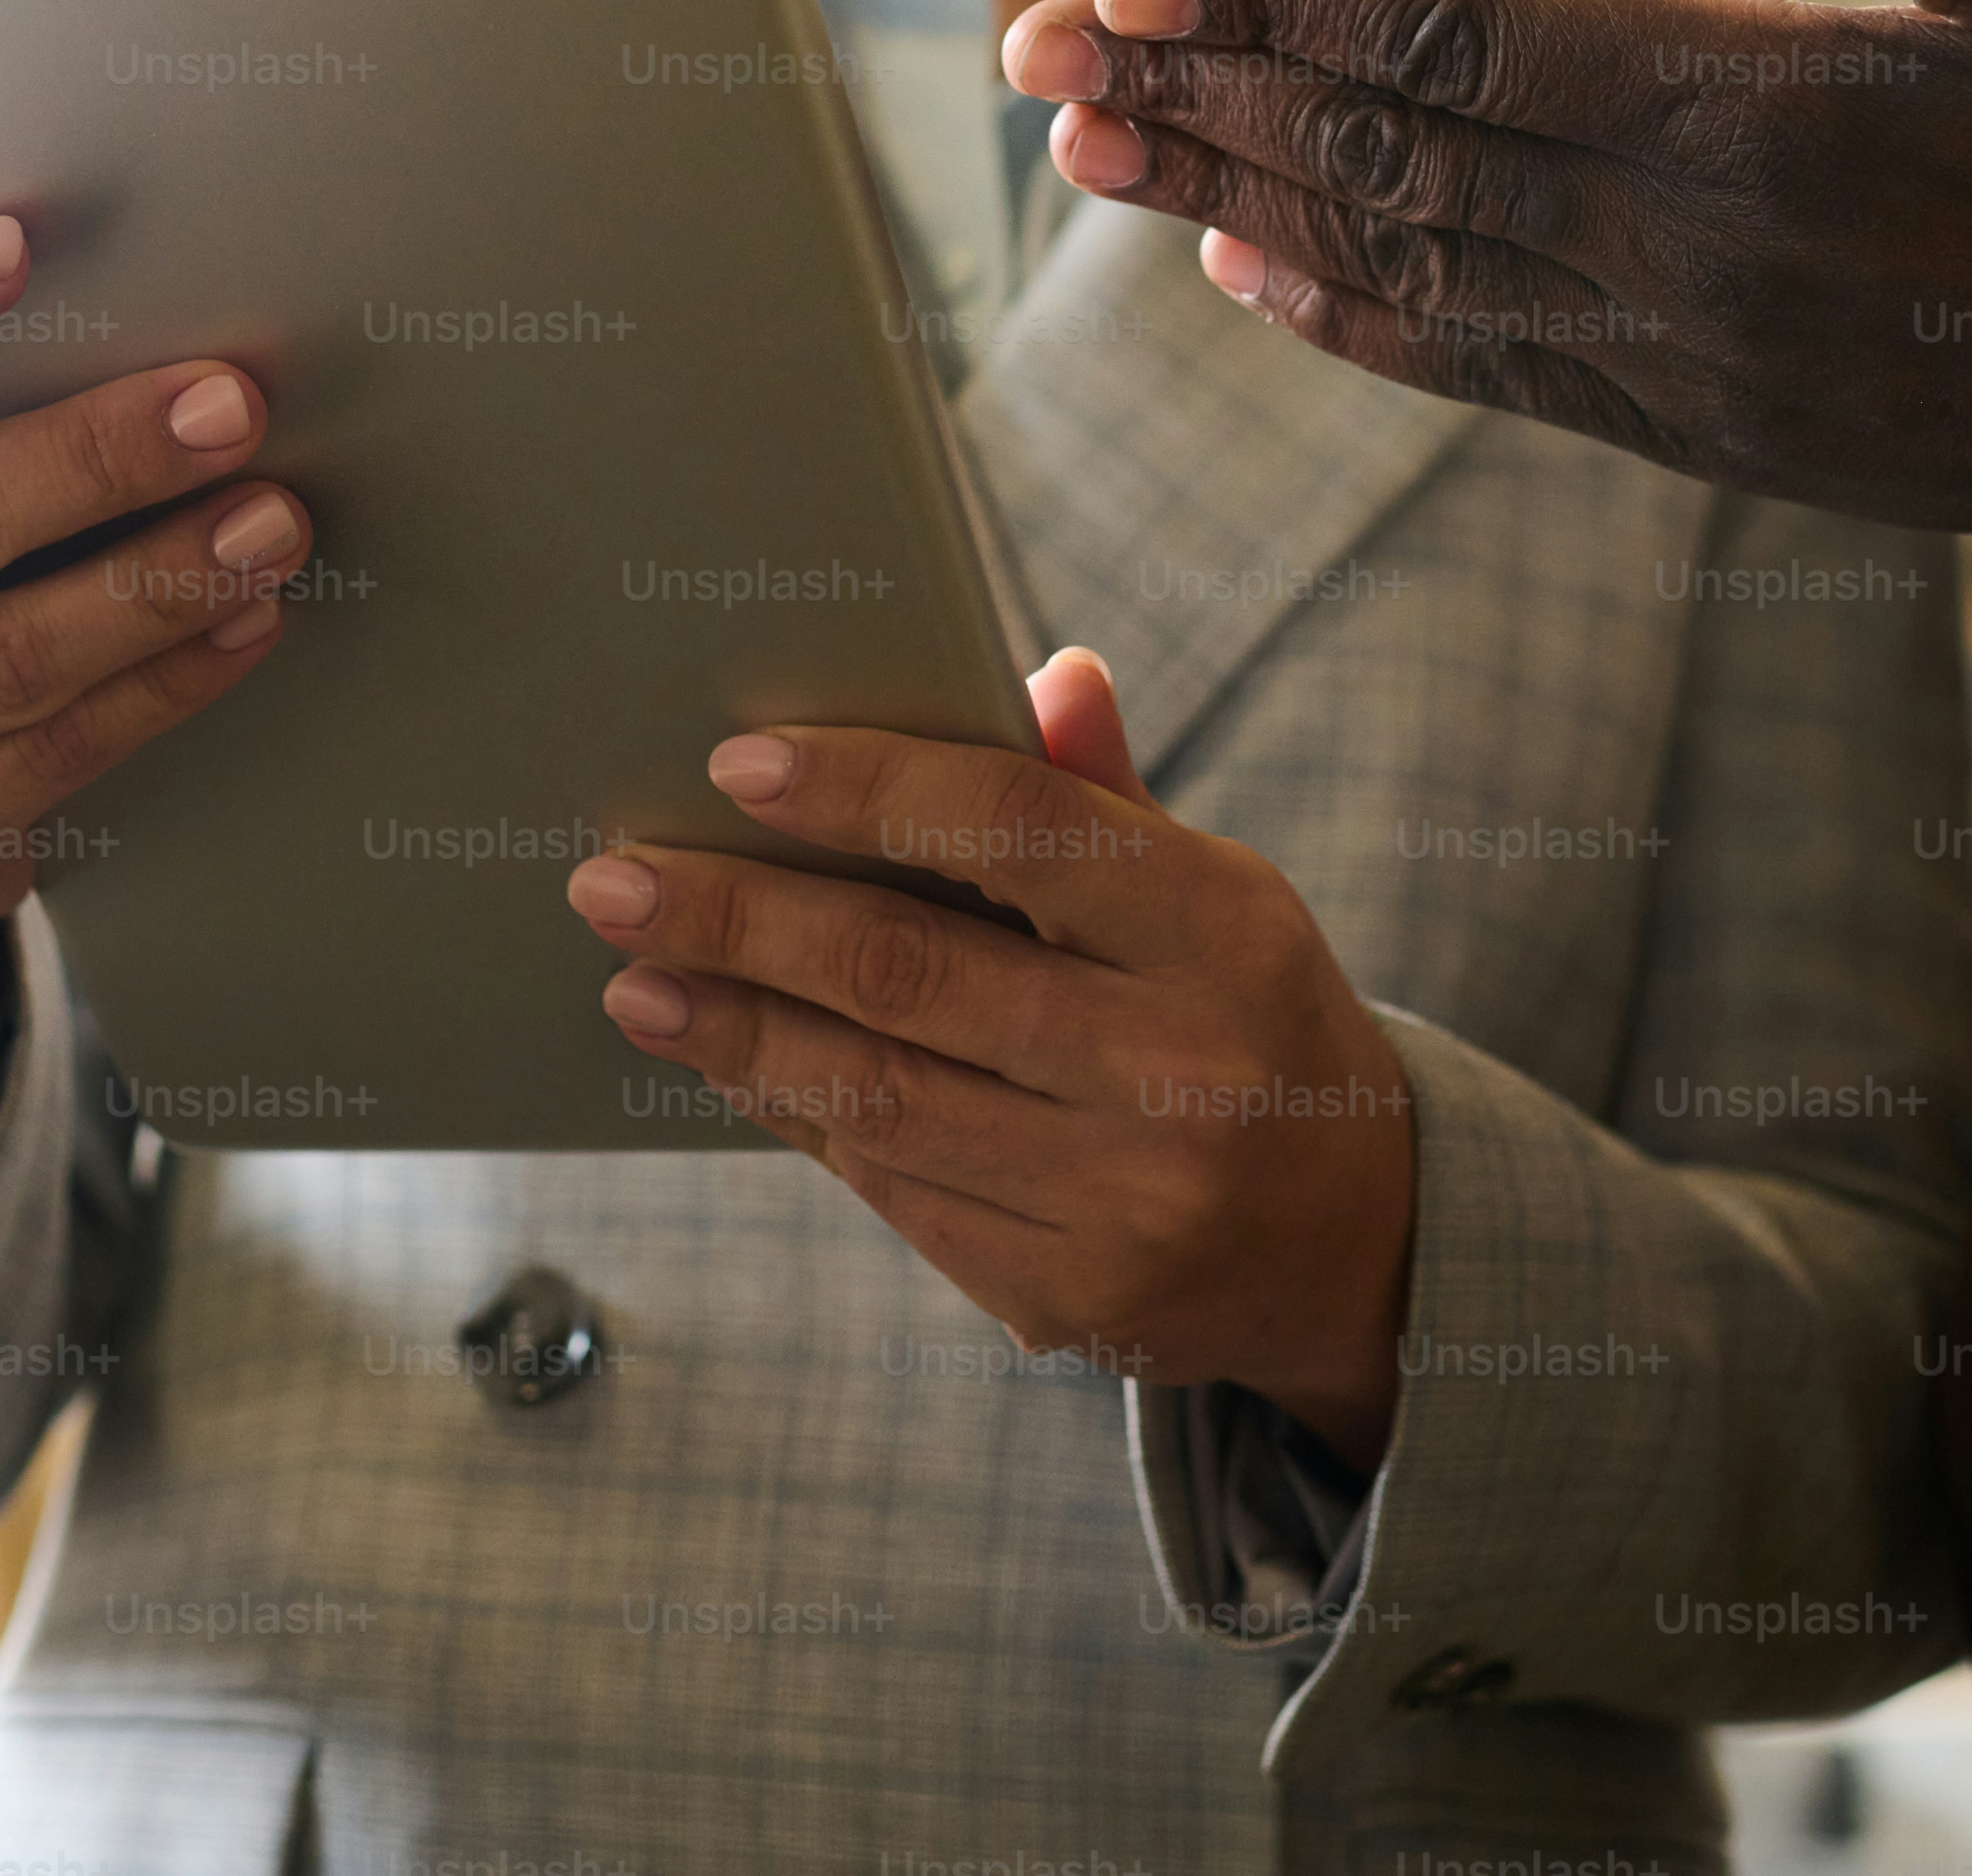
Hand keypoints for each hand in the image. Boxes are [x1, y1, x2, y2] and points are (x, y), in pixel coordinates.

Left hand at [565, 649, 1418, 1467]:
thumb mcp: (1215, 896)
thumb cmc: (1247, 1019)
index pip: (1017, 828)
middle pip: (910, 973)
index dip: (866, 789)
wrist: (1357, 1242)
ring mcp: (1126, 1200)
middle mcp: (1181, 1069)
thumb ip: (1105, 797)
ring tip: (636, 977)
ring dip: (734, 1031)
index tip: (734, 767)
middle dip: (741, 920)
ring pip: (877, 1097)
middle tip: (614, 878)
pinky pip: (894, 1191)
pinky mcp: (1069, 1299)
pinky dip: (798, 1117)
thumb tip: (1038, 672)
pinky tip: (731, 1061)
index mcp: (1223, 931)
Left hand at [999, 0, 1971, 553]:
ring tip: (1089, 155)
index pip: (1460, 47)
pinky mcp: (1720, 431)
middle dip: (1194, 100)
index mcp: (1773, 120)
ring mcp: (1699, 361)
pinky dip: (1359, 320)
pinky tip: (1257, 278)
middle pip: (1387, 157)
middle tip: (1025, 56)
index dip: (1279, 7)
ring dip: (1232, 204)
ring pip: (1410, 266)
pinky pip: (1492, 369)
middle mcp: (1699, 255)